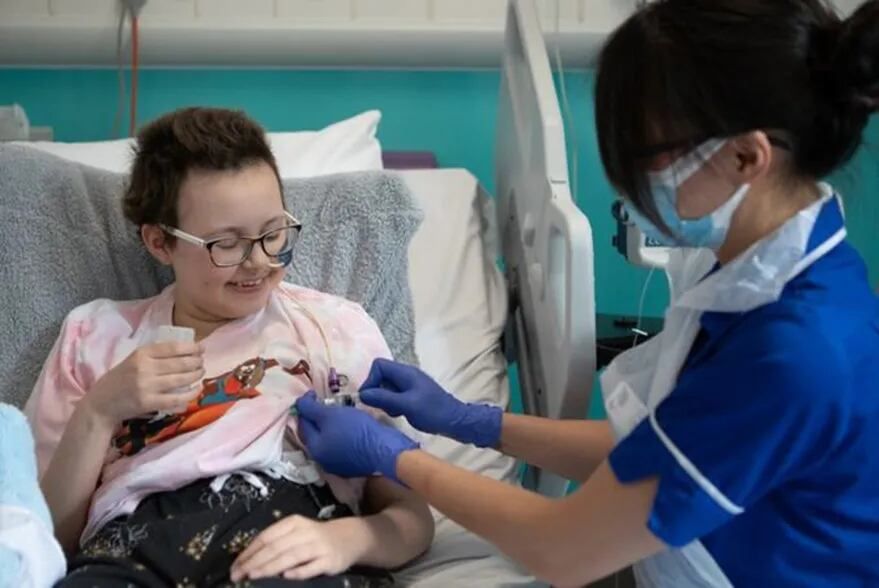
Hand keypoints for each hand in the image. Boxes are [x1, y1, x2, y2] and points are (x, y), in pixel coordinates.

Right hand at [84, 341, 204, 425]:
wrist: (101, 404)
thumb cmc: (120, 380)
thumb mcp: (133, 360)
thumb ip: (155, 356)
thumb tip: (185, 350)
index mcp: (141, 354)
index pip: (172, 347)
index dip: (191, 347)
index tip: (201, 348)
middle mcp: (144, 368)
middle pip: (180, 363)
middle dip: (196, 362)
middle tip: (202, 362)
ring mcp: (146, 386)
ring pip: (181, 379)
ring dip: (196, 375)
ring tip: (201, 372)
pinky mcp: (148, 402)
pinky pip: (176, 398)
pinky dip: (191, 394)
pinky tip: (197, 389)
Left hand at [230, 515, 359, 581]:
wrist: (349, 538)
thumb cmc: (315, 538)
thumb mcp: (296, 533)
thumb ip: (276, 543)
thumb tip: (248, 560)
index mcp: (293, 523)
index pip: (266, 536)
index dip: (249, 551)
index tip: (234, 566)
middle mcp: (305, 532)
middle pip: (275, 547)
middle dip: (254, 562)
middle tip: (237, 575)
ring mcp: (318, 546)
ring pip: (290, 556)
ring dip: (270, 566)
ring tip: (254, 575)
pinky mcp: (329, 560)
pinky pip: (311, 567)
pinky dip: (298, 572)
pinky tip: (286, 577)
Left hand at [295, 391, 417, 481]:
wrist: (386, 450)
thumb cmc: (356, 431)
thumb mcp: (331, 415)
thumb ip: (311, 409)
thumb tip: (298, 403)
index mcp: (315, 449)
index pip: (302, 424)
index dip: (305, 406)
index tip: (313, 392)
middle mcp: (323, 460)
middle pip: (315, 433)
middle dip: (318, 416)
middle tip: (326, 401)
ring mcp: (339, 464)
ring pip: (330, 439)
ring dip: (331, 424)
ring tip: (340, 410)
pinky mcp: (354, 463)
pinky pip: (343, 444)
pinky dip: (343, 432)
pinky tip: (351, 424)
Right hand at [358, 359, 501, 447]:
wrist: (455, 421)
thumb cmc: (433, 411)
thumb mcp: (406, 405)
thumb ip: (384, 398)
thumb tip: (362, 394)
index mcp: (405, 372)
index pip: (379, 365)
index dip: (370, 380)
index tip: (369, 398)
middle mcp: (406, 375)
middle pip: (381, 376)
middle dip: (377, 391)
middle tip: (383, 407)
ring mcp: (410, 385)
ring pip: (387, 387)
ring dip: (385, 400)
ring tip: (394, 412)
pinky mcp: (413, 395)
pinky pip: (395, 395)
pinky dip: (393, 404)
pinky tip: (400, 414)